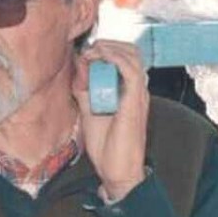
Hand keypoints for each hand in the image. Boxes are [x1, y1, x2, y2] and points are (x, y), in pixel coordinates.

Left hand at [73, 40, 149, 202]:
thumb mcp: (89, 112)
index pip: (126, 58)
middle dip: (109, 43)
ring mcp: (138, 95)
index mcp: (129, 92)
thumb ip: (84, 90)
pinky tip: (100, 57)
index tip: (85, 53)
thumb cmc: (107, 147)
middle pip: (132, 51)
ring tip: (92, 52)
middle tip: (89, 50)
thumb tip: (79, 66)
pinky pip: (130, 70)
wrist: (118, 172)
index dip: (107, 48)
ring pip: (133, 56)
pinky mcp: (135, 102)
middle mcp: (137, 90)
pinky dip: (115, 58)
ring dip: (110, 48)